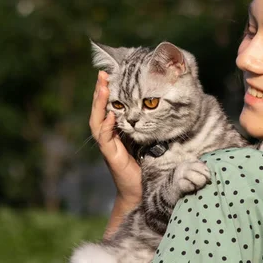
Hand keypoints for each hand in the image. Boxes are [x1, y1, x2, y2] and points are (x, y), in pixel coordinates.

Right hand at [90, 71, 141, 206]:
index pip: (110, 105)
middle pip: (100, 109)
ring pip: (98, 120)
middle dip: (101, 91)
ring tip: (103, 87)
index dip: (109, 89)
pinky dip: (106, 124)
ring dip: (100, 103)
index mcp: (117, 129)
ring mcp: (107, 144)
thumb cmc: (147, 163)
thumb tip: (164, 103)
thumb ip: (148, 122)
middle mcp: (109, 134)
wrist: (141, 190)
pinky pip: (104, 137)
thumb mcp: (149, 137)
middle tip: (103, 73)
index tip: (111, 72)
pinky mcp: (110, 154)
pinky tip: (111, 113)